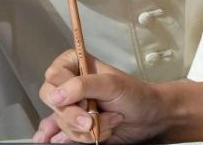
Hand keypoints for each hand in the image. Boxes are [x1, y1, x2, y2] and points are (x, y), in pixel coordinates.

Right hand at [35, 50, 172, 142]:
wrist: (150, 118)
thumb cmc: (136, 95)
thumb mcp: (112, 85)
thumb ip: (83, 86)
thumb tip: (56, 95)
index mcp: (76, 65)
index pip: (54, 76)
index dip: (65, 92)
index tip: (84, 102)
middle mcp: (70, 85)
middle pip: (52, 101)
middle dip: (74, 116)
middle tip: (92, 120)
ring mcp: (72, 107)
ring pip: (60, 122)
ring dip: (85, 129)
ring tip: (110, 122)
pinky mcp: (75, 126)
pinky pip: (60, 134)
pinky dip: (68, 138)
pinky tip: (66, 138)